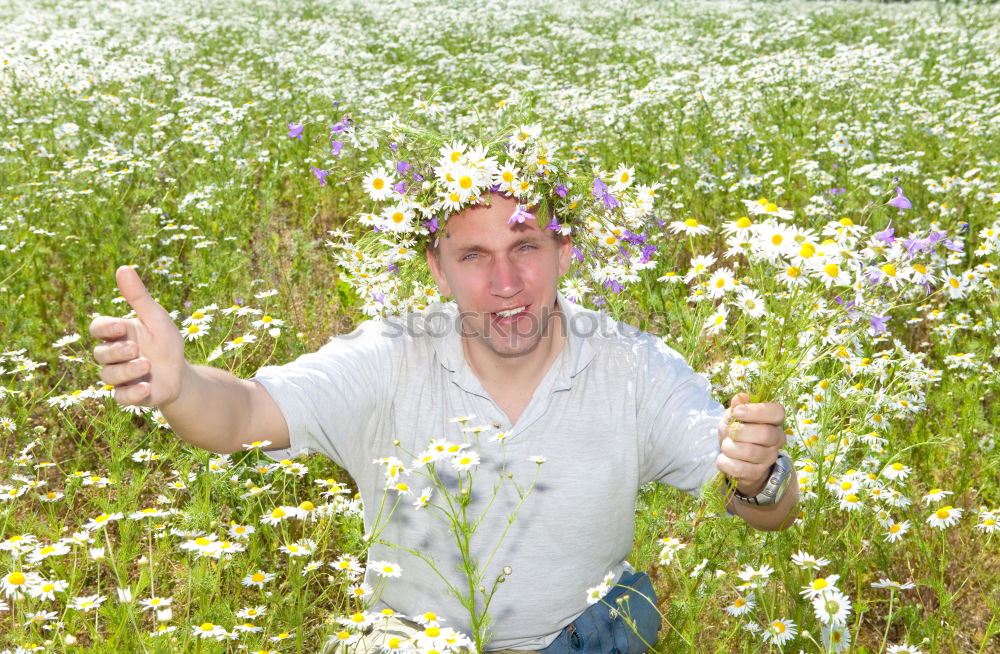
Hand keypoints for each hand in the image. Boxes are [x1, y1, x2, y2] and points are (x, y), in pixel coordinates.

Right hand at [89, 266, 186, 406]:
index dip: (104, 328)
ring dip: (127, 370)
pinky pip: (120, 398)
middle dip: (116, 351)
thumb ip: (139, 298)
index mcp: (118, 334)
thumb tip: (123, 268)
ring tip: (147, 364)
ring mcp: (119, 377)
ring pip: (108, 376)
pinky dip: (132, 393)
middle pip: (100, 354)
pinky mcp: (128, 396)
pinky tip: (146, 387)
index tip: (120, 327)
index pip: (97, 328)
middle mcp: (113, 356)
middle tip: (135, 348)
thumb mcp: (157, 319)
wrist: (181, 375)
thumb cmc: (165, 343)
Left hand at [717, 392, 786, 495]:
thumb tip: (740, 397)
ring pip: (751, 452)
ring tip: (725, 446)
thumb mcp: (734, 417)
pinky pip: (741, 469)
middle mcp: (777, 439)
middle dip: (741, 432)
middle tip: (730, 432)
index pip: (777, 412)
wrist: (736, 459)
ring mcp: (769, 457)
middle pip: (765, 434)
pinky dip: (726, 463)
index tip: (738, 412)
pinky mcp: (758, 473)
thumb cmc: (738, 433)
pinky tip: (723, 459)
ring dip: (730, 447)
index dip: (757, 411)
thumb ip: (737, 406)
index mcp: (774, 420)